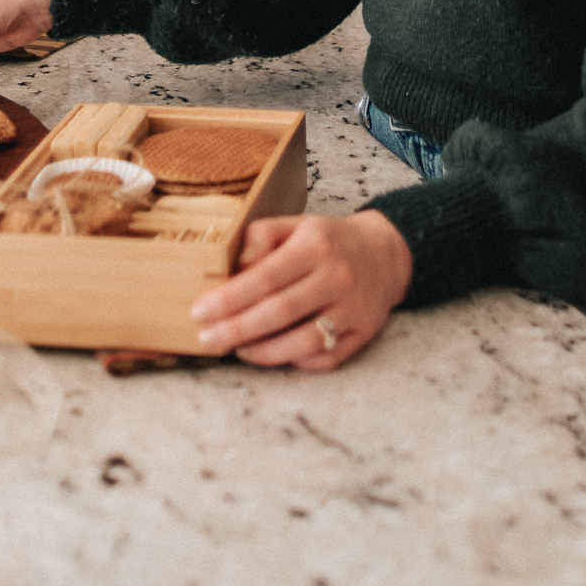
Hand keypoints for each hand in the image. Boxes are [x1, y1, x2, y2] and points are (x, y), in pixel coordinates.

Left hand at [189, 210, 412, 370]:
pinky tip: (272, 354)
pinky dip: (295, 361)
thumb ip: (262, 236)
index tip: (199, 311)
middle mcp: (337, 278)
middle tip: (206, 339)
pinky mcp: (363, 334)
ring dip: (262, 352)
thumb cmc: (330, 240)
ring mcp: (353, 310)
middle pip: (280, 312)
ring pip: (302, 343)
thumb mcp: (297, 224)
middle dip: (236, 329)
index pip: (266, 276)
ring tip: (235, 349)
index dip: (230, 297)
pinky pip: (325, 359)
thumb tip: (235, 265)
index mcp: (316, 245)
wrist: (386, 254)